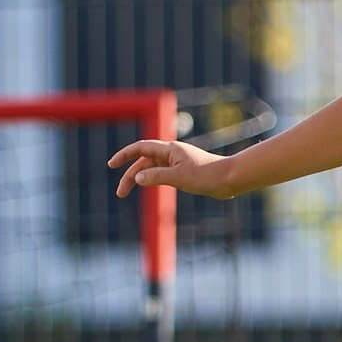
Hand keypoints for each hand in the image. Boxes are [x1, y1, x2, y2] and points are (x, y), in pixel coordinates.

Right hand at [109, 136, 232, 199]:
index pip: (141, 148)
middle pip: (143, 162)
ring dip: (139, 180)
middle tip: (120, 193)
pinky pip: (161, 174)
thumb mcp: (179, 177)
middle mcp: (171, 154)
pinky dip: (151, 180)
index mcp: (169, 149)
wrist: (229, 179)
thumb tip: (138, 178)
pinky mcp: (183, 172)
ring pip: (151, 169)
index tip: (112, 165)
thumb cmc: (206, 175)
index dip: (125, 155)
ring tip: (126, 194)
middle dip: (129, 176)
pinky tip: (146, 187)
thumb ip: (157, 177)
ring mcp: (176, 163)